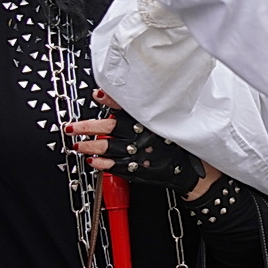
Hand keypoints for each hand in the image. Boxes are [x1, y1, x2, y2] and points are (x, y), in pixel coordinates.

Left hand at [68, 88, 212, 197]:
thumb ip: (149, 112)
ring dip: (90, 146)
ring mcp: (140, 154)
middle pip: (111, 128)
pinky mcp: (138, 170)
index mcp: (152, 122)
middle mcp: (145, 136)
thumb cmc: (182, 147)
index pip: (129, 107)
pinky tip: (93, 161)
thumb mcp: (171, 123)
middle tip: (73, 127)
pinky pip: (115, 166)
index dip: (111, 100)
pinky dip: (102, 164)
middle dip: (88, 127)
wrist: (195, 172)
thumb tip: (126, 99)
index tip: (98, 95)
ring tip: (77, 145)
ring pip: (109, 148)